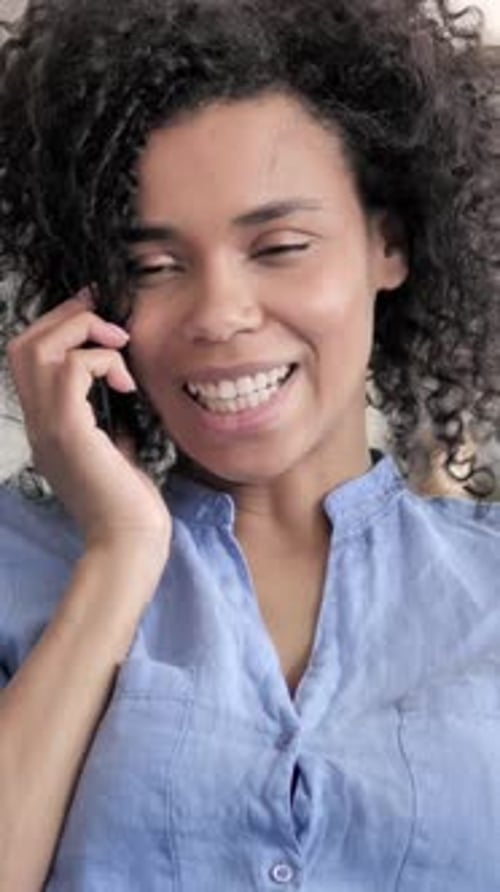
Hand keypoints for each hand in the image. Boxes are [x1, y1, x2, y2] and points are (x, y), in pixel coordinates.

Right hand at [7, 292, 171, 557]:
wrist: (128, 542)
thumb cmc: (128, 503)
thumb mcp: (116, 450)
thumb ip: (109, 419)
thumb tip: (121, 389)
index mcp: (46, 424)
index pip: (28, 358)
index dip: (59, 326)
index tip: (97, 314)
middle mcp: (37, 422)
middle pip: (24, 344)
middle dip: (67, 318)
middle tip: (108, 323)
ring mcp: (48, 427)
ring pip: (40, 348)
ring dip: (83, 333)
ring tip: (119, 348)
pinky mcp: (69, 432)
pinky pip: (71, 370)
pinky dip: (101, 362)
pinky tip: (126, 385)